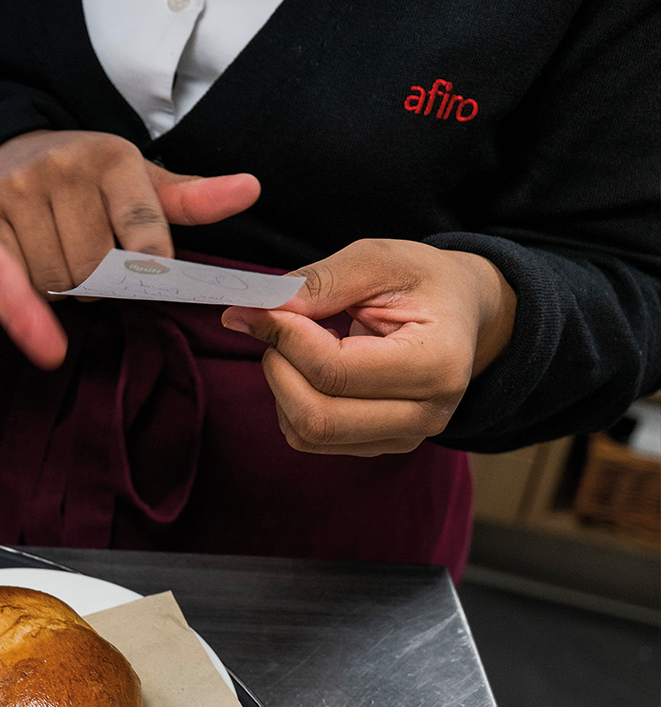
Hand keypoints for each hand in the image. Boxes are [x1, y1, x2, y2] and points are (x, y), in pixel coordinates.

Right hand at [0, 130, 259, 292]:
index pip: (144, 233)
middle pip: (95, 268)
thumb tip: (251, 190)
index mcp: (113, 157)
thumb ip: (191, 199)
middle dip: (100, 282)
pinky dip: (29, 286)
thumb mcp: (141, 181)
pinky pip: (15, 278)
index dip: (148, 267)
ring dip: (63, 288)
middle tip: (95, 266)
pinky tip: (32, 262)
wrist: (8, 149)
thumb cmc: (88, 178)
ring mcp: (18, 188)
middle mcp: (63, 166)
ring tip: (62, 261)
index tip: (146, 271)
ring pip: (55, 280)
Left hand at [220, 239, 516, 455]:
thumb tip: (246, 314)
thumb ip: (316, 284)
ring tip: (301, 342)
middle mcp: (428, 414)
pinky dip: (290, 402)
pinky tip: (311, 367)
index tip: (263, 306)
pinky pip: (308, 439)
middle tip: (278, 326)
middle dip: (279, 366)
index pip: (334, 371)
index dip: (285, 337)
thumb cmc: (421, 281)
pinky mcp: (378, 445)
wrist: (460, 310)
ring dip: (281, 385)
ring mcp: (404, 437)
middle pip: (317, 416)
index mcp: (438, 363)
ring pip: (306, 433)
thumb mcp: (376, 260)